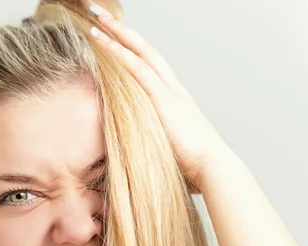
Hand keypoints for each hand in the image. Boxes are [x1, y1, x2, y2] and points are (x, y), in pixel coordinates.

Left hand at [87, 2, 232, 192]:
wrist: (212, 168)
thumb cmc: (193, 166)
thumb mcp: (169, 149)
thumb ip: (156, 142)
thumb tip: (142, 152)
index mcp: (174, 99)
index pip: (149, 65)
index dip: (131, 49)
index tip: (113, 36)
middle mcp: (172, 87)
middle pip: (143, 48)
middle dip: (121, 29)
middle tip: (99, 11)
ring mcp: (168, 90)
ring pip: (138, 51)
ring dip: (115, 31)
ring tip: (95, 14)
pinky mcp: (163, 98)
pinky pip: (135, 68)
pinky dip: (117, 52)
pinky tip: (100, 39)